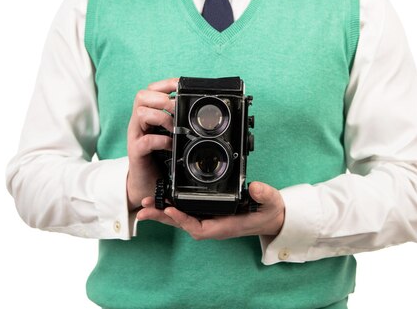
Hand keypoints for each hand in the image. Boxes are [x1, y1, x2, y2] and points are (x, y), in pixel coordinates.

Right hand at [126, 78, 177, 210]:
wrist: (147, 183)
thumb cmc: (159, 157)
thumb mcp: (169, 135)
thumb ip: (177, 121)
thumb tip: (196, 112)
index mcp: (147, 114)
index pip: (151, 90)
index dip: (166, 84)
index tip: (180, 85)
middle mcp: (138, 122)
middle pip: (141, 96)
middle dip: (162, 99)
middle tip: (176, 109)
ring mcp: (135, 136)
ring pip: (140, 113)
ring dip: (162, 117)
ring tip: (174, 129)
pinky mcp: (136, 152)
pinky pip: (146, 140)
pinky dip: (161, 141)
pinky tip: (170, 145)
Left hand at [137, 181, 284, 239]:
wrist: (272, 218)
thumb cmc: (269, 211)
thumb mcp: (271, 201)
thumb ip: (264, 195)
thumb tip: (255, 188)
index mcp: (226, 226)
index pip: (200, 227)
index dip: (183, 220)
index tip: (169, 210)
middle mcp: (214, 226)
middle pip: (183, 225)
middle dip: (162, 217)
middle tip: (143, 209)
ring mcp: (210, 221)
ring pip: (181, 220)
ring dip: (161, 214)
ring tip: (143, 206)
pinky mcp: (208, 215)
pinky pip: (186, 214)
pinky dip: (171, 209)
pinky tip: (159, 203)